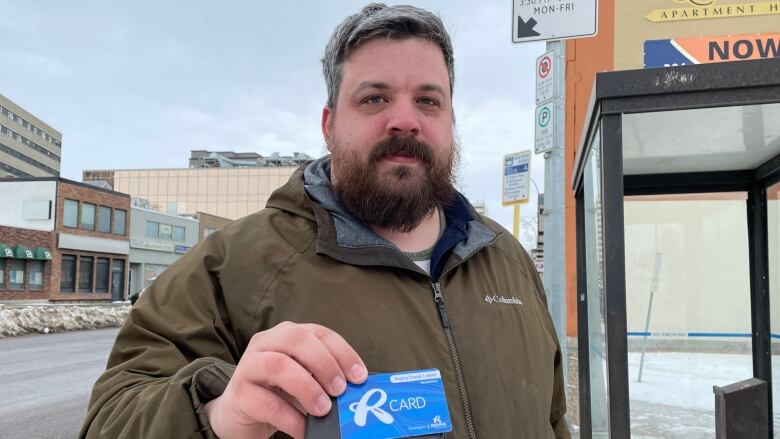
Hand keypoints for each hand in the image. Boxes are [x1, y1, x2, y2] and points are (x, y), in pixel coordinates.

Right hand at [203, 321, 366, 438]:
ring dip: (307, 387)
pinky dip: (291, 418)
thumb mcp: (304, 379)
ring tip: (323, 409)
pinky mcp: (238, 395)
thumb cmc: (278, 394)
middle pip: (297, 340)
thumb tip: (356, 389)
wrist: (239, 416)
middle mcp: (265, 343)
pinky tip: (304, 430)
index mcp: (286, 334)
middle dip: (324, 364)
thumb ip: (325, 377)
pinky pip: (267, 403)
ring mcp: (248, 367)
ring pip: (278, 365)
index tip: (359, 376)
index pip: (318, 333)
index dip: (342, 352)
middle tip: (340, 390)